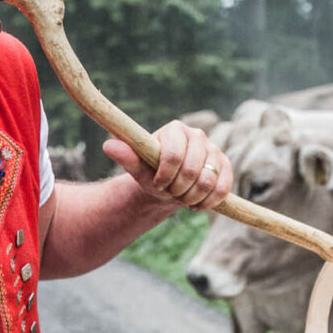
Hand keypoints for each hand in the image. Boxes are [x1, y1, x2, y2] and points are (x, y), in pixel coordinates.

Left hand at [102, 120, 232, 211]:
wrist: (168, 185)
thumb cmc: (151, 173)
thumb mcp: (137, 168)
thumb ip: (126, 156)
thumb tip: (107, 145)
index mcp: (175, 129)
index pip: (173, 155)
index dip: (165, 176)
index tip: (158, 184)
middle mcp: (198, 135)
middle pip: (192, 171)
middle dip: (178, 189)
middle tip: (170, 192)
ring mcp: (214, 150)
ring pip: (207, 182)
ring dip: (191, 197)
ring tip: (182, 198)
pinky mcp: (226, 167)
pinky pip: (222, 188)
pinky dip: (208, 202)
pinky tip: (196, 204)